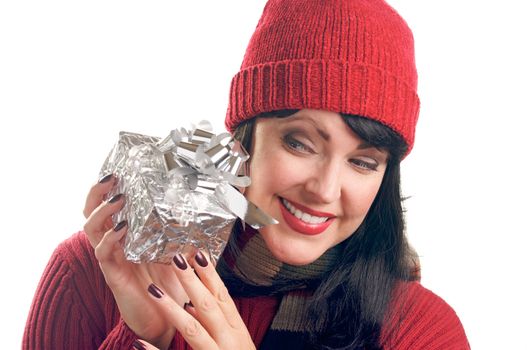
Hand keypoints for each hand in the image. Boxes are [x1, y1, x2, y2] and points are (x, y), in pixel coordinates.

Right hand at [83, 174, 188, 348]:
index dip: (110, 188)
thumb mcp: (177, 249)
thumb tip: (200, 210)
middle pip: (92, 211)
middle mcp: (114, 243)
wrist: (168, 316)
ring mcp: (111, 257)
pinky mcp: (112, 273)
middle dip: (97, 192)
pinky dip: (110, 237)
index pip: (111, 206)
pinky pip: (102, 252)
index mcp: (127, 235)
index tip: (118, 168)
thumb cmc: (170, 282)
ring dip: (102, 210)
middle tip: (110, 176)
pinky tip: (121, 228)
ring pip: (91, 228)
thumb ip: (182, 232)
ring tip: (117, 198)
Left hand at [138, 252, 255, 349]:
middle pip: (208, 307)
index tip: (198, 253)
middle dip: (191, 281)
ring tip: (153, 290)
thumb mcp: (236, 342)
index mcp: (237, 331)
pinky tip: (138, 343)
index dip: (210, 275)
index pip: (222, 297)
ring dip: (172, 308)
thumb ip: (218, 323)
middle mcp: (229, 341)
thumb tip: (194, 303)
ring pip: (193, 330)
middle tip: (175, 258)